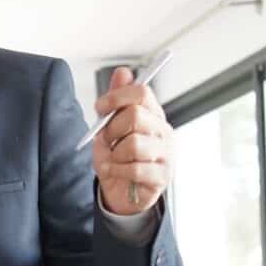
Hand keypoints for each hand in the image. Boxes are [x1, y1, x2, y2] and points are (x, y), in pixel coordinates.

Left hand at [91, 66, 172, 215]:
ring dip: (115, 153)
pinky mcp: (162, 176)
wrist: (120, 193)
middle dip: (112, 129)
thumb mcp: (109, 127)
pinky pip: (135, 168)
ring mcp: (166, 154)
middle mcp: (163, 131)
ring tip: (114, 159)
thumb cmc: (117, 159)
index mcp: (152, 115)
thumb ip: (116, 101)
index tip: (100, 107)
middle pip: (136, 115)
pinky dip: (117, 170)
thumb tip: (122, 72)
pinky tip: (114, 171)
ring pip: (134, 144)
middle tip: (108, 140)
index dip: (117, 97)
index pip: (141, 93)